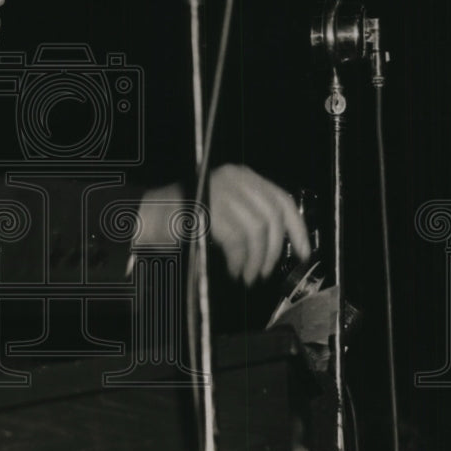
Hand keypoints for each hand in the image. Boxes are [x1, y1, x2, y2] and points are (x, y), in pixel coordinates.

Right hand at [137, 164, 309, 286]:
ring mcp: (221, 191)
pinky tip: (233, 269)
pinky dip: (239, 259)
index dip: (297, 228)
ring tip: (246, 274)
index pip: (282, 198)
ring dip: (255, 259)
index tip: (304, 252)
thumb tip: (282, 243)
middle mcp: (234, 178)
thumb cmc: (185, 219)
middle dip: (273, 250)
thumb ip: (251, 217)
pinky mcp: (210, 208)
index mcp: (241, 175)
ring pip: (257, 230)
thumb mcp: (225, 212)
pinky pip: (237, 239)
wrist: (146, 217)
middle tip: (263, 271)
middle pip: (272, 216)